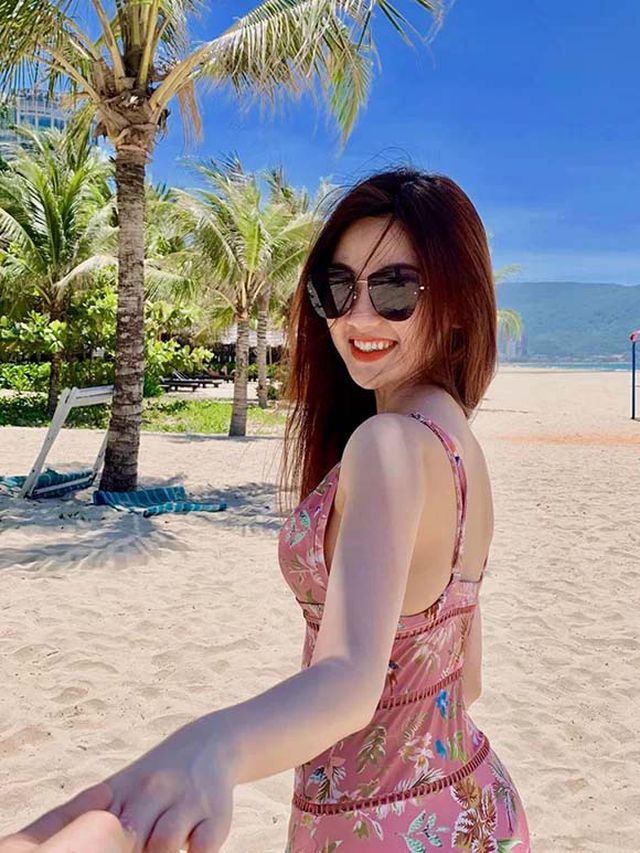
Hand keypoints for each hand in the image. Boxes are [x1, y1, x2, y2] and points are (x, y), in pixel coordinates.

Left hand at [8, 715, 235, 852]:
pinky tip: (189, 846)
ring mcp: (184, 802)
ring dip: (159, 852)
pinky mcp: (215, 817)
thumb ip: (85, 819)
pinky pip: (202, 847)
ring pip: (163, 844)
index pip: (97, 828)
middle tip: (135, 843)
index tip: (94, 846)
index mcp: (122, 792)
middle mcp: (152, 792)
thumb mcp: (118, 792)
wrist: (208, 744)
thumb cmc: (151, 784)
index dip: (94, 843)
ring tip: (157, 846)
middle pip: (127, 838)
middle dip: (126, 850)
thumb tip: (46, 843)